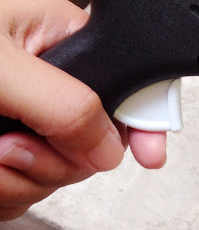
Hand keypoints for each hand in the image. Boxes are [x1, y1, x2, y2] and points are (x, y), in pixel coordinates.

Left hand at [0, 0, 166, 219]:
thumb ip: (63, 103)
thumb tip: (110, 146)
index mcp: (60, 38)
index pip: (128, 79)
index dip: (145, 118)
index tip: (152, 155)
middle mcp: (51, 80)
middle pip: (95, 140)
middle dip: (55, 158)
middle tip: (10, 147)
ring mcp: (29, 121)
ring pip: (60, 173)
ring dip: (20, 178)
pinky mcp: (6, 152)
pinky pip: (27, 190)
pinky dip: (3, 191)